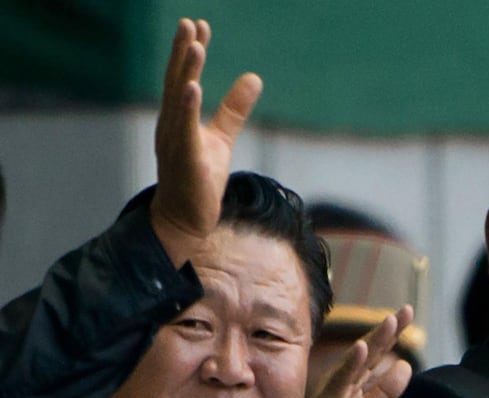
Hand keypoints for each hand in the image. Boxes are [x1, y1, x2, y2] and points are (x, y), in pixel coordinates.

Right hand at [150, 18, 262, 265]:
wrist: (186, 220)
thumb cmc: (199, 179)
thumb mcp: (222, 139)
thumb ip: (234, 109)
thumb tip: (254, 77)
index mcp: (178, 119)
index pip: (184, 79)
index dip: (190, 53)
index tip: (199, 26)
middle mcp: (171, 126)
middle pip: (176, 83)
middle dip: (183, 53)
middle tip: (190, 23)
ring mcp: (174, 143)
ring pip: (178, 103)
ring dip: (186, 73)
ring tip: (195, 46)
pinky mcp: (184, 161)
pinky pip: (184, 131)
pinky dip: (187, 109)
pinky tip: (193, 88)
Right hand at [282, 304, 414, 397]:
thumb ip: (385, 392)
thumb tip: (405, 364)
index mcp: (355, 381)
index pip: (377, 352)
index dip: (393, 333)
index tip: (407, 311)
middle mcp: (344, 379)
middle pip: (370, 350)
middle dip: (388, 330)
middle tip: (407, 309)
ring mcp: (334, 389)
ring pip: (357, 360)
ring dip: (374, 340)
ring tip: (389, 321)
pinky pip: (339, 382)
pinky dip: (351, 364)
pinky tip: (360, 348)